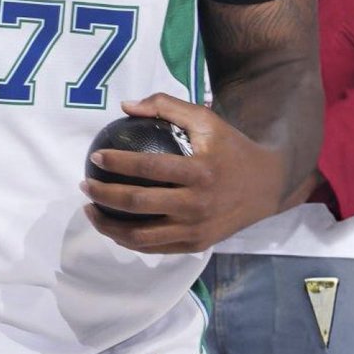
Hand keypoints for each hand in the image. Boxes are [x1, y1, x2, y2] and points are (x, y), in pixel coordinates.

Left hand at [81, 93, 286, 253]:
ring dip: (108, 225)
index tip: (95, 158)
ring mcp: (196, 230)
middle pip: (138, 204)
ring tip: (90, 209)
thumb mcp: (205, 119)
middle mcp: (197, 204)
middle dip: (103, 196)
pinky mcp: (196, 245)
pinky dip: (128, 239)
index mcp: (199, 172)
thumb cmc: (230, 148)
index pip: (148, 168)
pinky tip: (113, 225)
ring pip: (140, 235)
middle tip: (85, 184)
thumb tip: (125, 106)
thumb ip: (166, 107)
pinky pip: (154, 247)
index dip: (117, 164)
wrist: (268, 185)